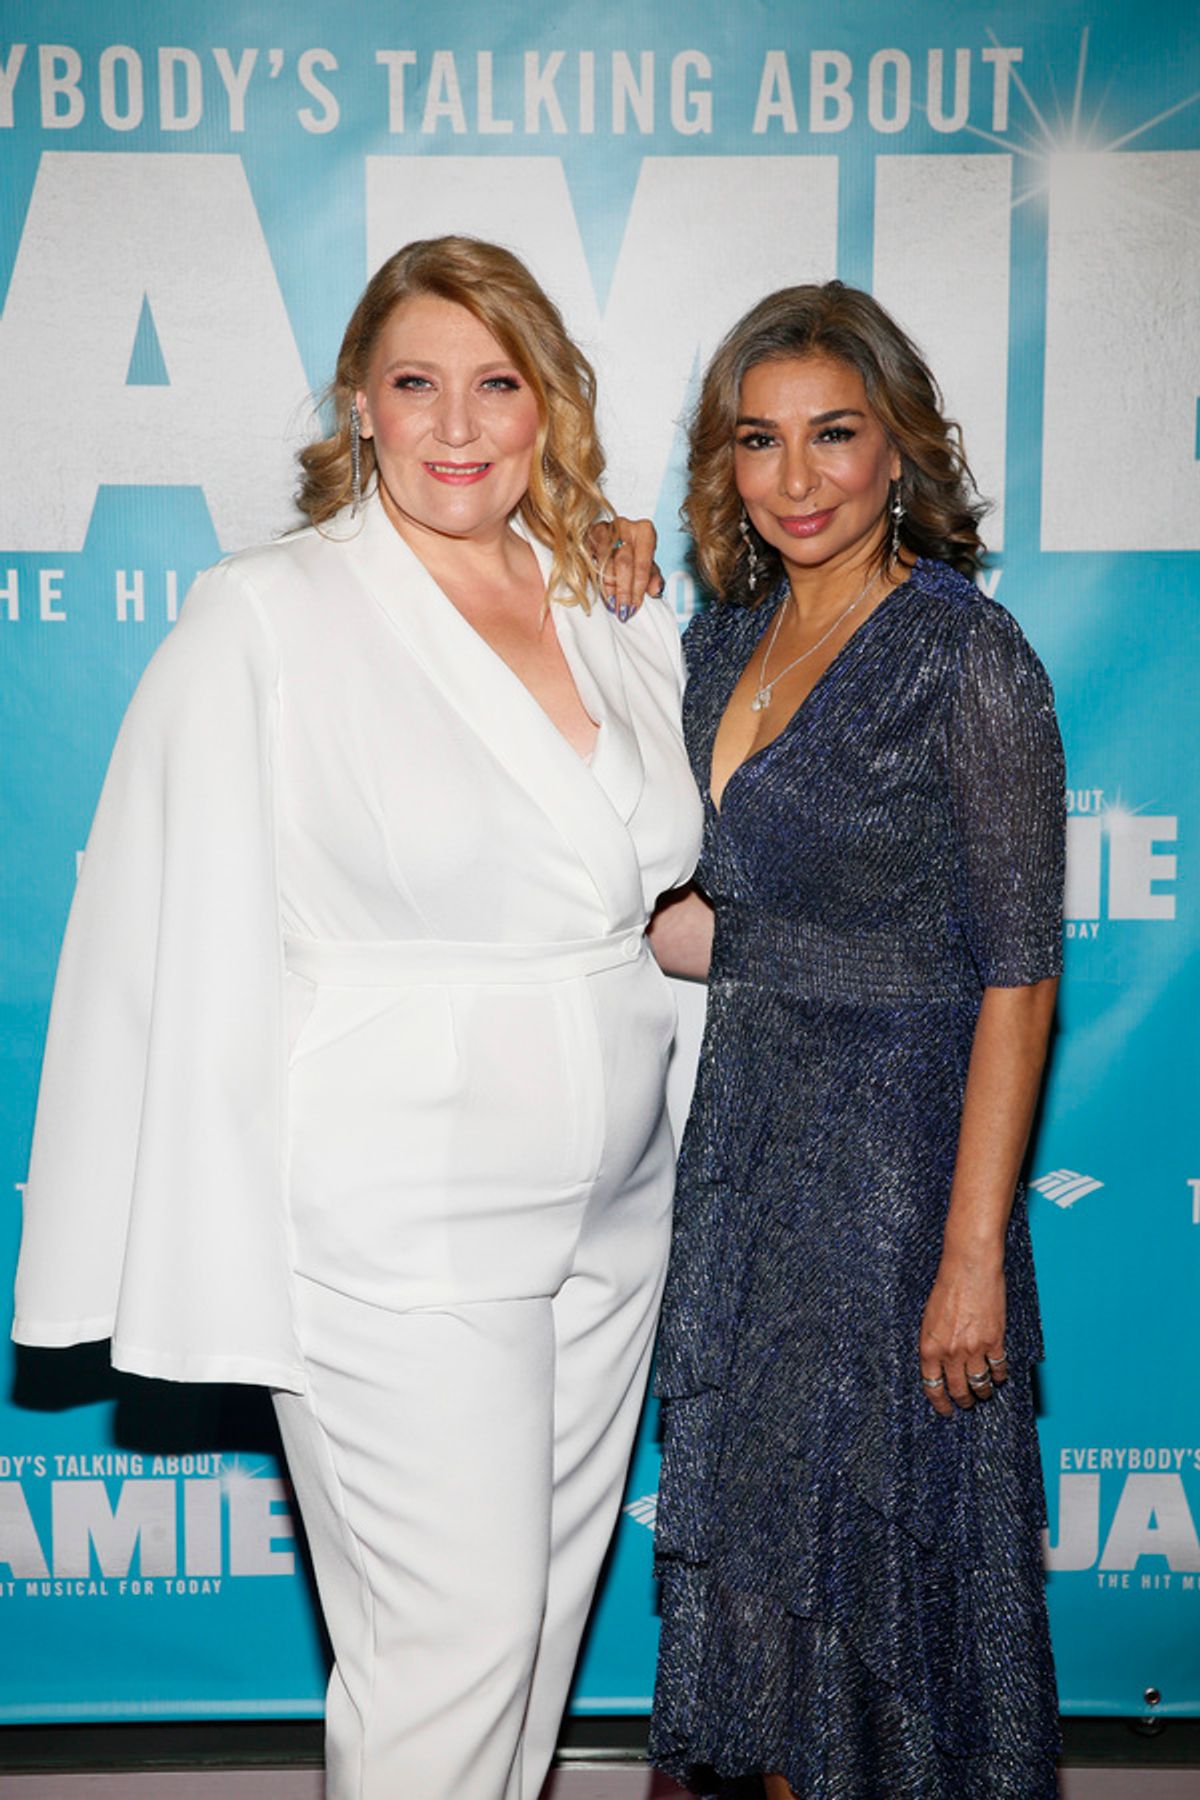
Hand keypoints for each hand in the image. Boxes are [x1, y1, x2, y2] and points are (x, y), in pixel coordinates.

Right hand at [588, 516, 662, 620]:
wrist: (611, 535)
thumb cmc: (632, 549)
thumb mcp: (647, 563)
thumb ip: (653, 576)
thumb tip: (656, 590)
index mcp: (644, 531)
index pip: (643, 563)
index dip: (639, 588)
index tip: (635, 606)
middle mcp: (624, 526)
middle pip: (624, 563)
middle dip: (623, 590)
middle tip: (623, 609)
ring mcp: (604, 528)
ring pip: (605, 561)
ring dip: (608, 585)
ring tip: (611, 602)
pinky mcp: (587, 534)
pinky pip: (589, 557)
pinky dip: (594, 575)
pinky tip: (598, 588)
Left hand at [917, 1252, 1007, 1416]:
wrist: (969, 1267)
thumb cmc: (947, 1287)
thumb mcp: (929, 1318)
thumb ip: (935, 1343)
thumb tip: (940, 1364)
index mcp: (929, 1346)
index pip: (932, 1386)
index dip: (940, 1402)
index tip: (945, 1410)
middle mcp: (950, 1351)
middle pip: (957, 1389)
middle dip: (963, 1401)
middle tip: (966, 1404)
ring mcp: (974, 1348)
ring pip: (980, 1383)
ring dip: (982, 1392)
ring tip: (984, 1393)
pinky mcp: (994, 1340)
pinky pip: (998, 1367)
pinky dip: (1000, 1375)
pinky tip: (999, 1377)